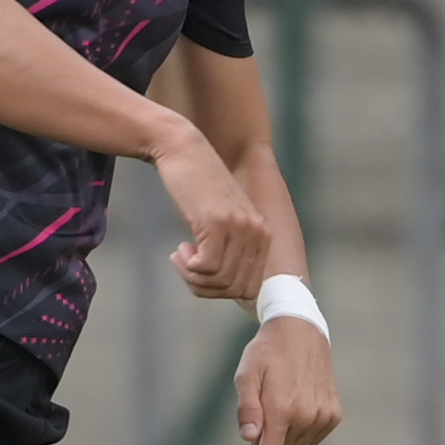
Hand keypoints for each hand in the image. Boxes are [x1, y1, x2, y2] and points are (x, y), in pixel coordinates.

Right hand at [157, 127, 274, 303]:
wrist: (184, 153)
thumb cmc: (198, 191)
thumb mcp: (224, 223)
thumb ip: (233, 250)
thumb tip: (227, 289)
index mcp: (264, 235)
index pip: (251, 289)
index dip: (221, 291)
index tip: (201, 274)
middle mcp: (258, 232)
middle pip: (235, 290)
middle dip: (205, 288)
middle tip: (186, 268)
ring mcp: (240, 227)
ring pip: (220, 281)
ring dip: (193, 277)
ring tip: (181, 256)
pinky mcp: (218, 222)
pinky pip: (206, 267)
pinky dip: (188, 267)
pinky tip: (179, 249)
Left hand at [229, 315, 339, 444]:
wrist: (302, 332)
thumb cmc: (266, 353)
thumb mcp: (246, 375)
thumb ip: (247, 408)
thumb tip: (250, 440)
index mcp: (282, 411)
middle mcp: (307, 418)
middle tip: (258, 418)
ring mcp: (323, 418)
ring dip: (281, 441)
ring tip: (277, 406)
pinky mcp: (333, 416)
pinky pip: (309, 440)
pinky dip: (297, 434)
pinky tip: (294, 408)